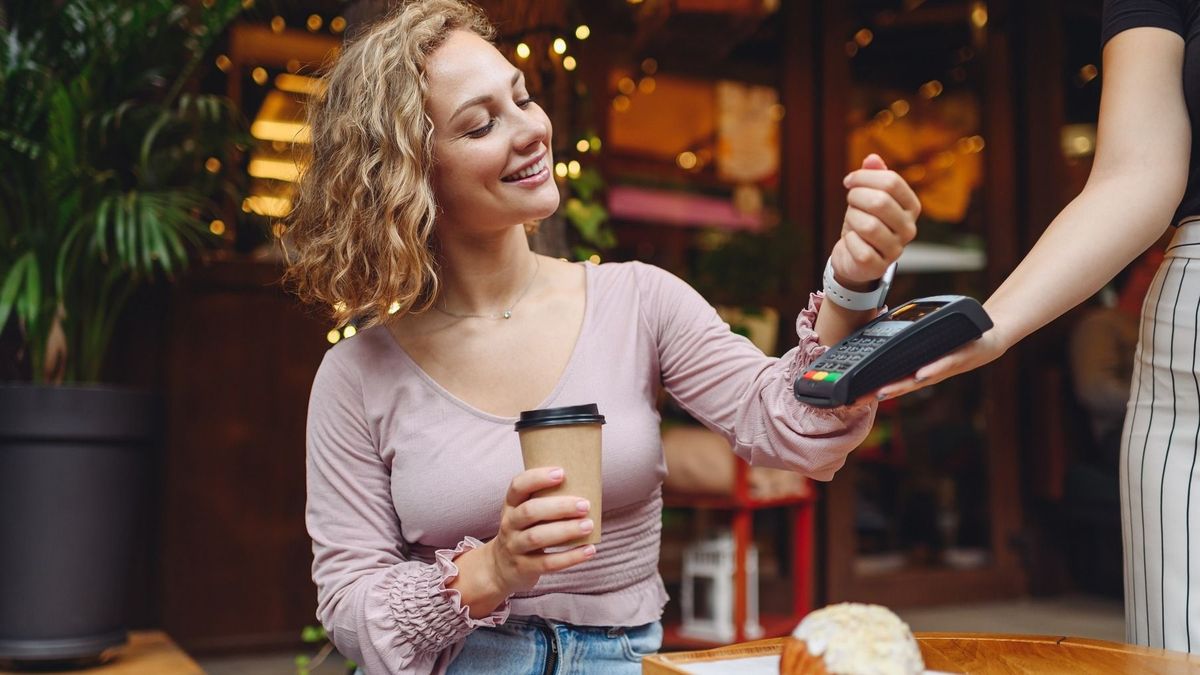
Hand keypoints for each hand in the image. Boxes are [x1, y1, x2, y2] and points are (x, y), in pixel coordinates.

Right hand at [481, 467, 594, 595]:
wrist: (499, 568)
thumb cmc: (523, 532)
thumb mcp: (524, 514)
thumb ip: (545, 501)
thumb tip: (588, 485)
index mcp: (511, 505)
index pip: (518, 486)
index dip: (537, 478)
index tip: (561, 473)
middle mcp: (509, 524)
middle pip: (530, 512)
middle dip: (559, 507)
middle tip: (584, 505)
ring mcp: (514, 547)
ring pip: (537, 537)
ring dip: (566, 530)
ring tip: (588, 525)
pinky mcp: (524, 568)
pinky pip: (548, 563)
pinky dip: (570, 557)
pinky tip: (589, 550)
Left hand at [831, 154, 919, 285]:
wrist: (855, 257)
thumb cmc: (864, 221)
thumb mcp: (868, 196)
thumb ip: (873, 176)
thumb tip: (872, 159)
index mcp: (911, 207)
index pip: (892, 182)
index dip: (864, 177)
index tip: (849, 181)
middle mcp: (909, 229)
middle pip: (880, 201)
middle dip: (856, 196)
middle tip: (850, 200)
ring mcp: (896, 249)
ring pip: (869, 226)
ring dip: (851, 219)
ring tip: (851, 220)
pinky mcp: (878, 266)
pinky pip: (860, 249)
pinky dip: (849, 241)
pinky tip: (851, 241)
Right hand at [871, 326, 1008, 400]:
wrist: (991, 339)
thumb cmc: (958, 342)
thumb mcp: (930, 342)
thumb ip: (910, 342)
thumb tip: (884, 332)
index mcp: (920, 368)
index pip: (892, 380)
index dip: (872, 388)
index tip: (852, 396)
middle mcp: (930, 372)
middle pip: (901, 384)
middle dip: (879, 392)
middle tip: (858, 399)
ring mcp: (944, 366)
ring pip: (919, 379)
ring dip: (901, 386)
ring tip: (882, 391)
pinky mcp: (961, 357)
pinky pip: (945, 363)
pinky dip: (932, 370)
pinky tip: (920, 374)